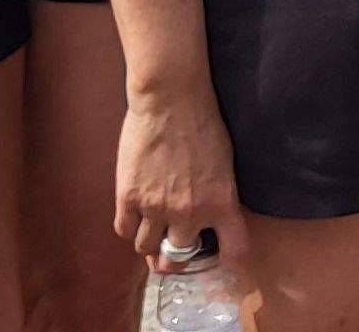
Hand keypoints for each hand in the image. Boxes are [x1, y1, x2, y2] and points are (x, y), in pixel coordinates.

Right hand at [112, 93, 248, 274]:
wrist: (171, 100)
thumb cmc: (203, 125)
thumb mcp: (225, 166)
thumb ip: (217, 198)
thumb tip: (207, 220)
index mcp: (222, 204)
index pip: (234, 251)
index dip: (226, 258)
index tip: (218, 254)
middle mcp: (190, 213)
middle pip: (177, 258)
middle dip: (174, 257)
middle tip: (170, 249)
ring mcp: (157, 208)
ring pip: (147, 249)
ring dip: (149, 244)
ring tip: (151, 232)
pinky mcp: (129, 197)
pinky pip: (124, 230)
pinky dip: (129, 227)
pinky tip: (135, 216)